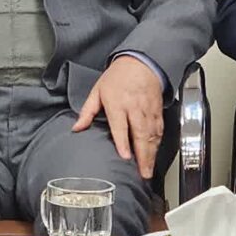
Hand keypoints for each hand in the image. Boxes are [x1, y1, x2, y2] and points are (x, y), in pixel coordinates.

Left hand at [72, 56, 163, 178]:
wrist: (140, 62)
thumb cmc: (117, 77)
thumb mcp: (97, 91)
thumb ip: (87, 111)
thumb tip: (76, 128)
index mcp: (117, 103)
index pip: (120, 125)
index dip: (123, 142)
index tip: (125, 156)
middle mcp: (134, 108)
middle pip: (140, 134)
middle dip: (143, 155)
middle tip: (143, 173)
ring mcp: (147, 110)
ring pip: (152, 135)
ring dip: (151, 154)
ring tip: (148, 170)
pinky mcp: (157, 111)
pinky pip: (159, 130)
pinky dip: (158, 144)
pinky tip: (155, 155)